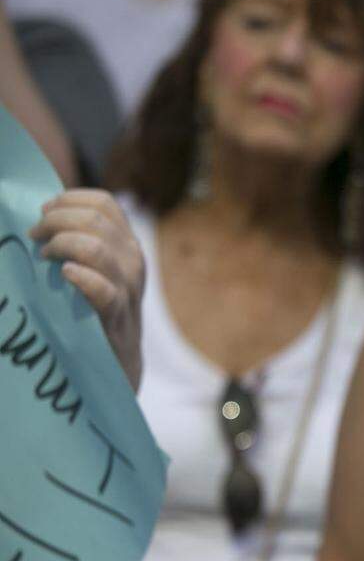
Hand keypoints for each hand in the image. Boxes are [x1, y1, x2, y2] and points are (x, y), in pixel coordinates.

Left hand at [28, 190, 144, 390]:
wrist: (118, 361)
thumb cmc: (96, 310)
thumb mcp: (100, 269)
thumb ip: (83, 243)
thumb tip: (44, 215)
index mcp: (127, 244)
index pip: (104, 203)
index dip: (69, 199)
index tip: (44, 211)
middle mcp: (132, 260)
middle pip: (95, 219)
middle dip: (55, 220)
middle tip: (34, 236)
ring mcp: (128, 288)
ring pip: (96, 248)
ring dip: (60, 245)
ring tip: (44, 257)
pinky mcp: (117, 316)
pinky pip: (102, 290)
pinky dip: (80, 277)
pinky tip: (64, 275)